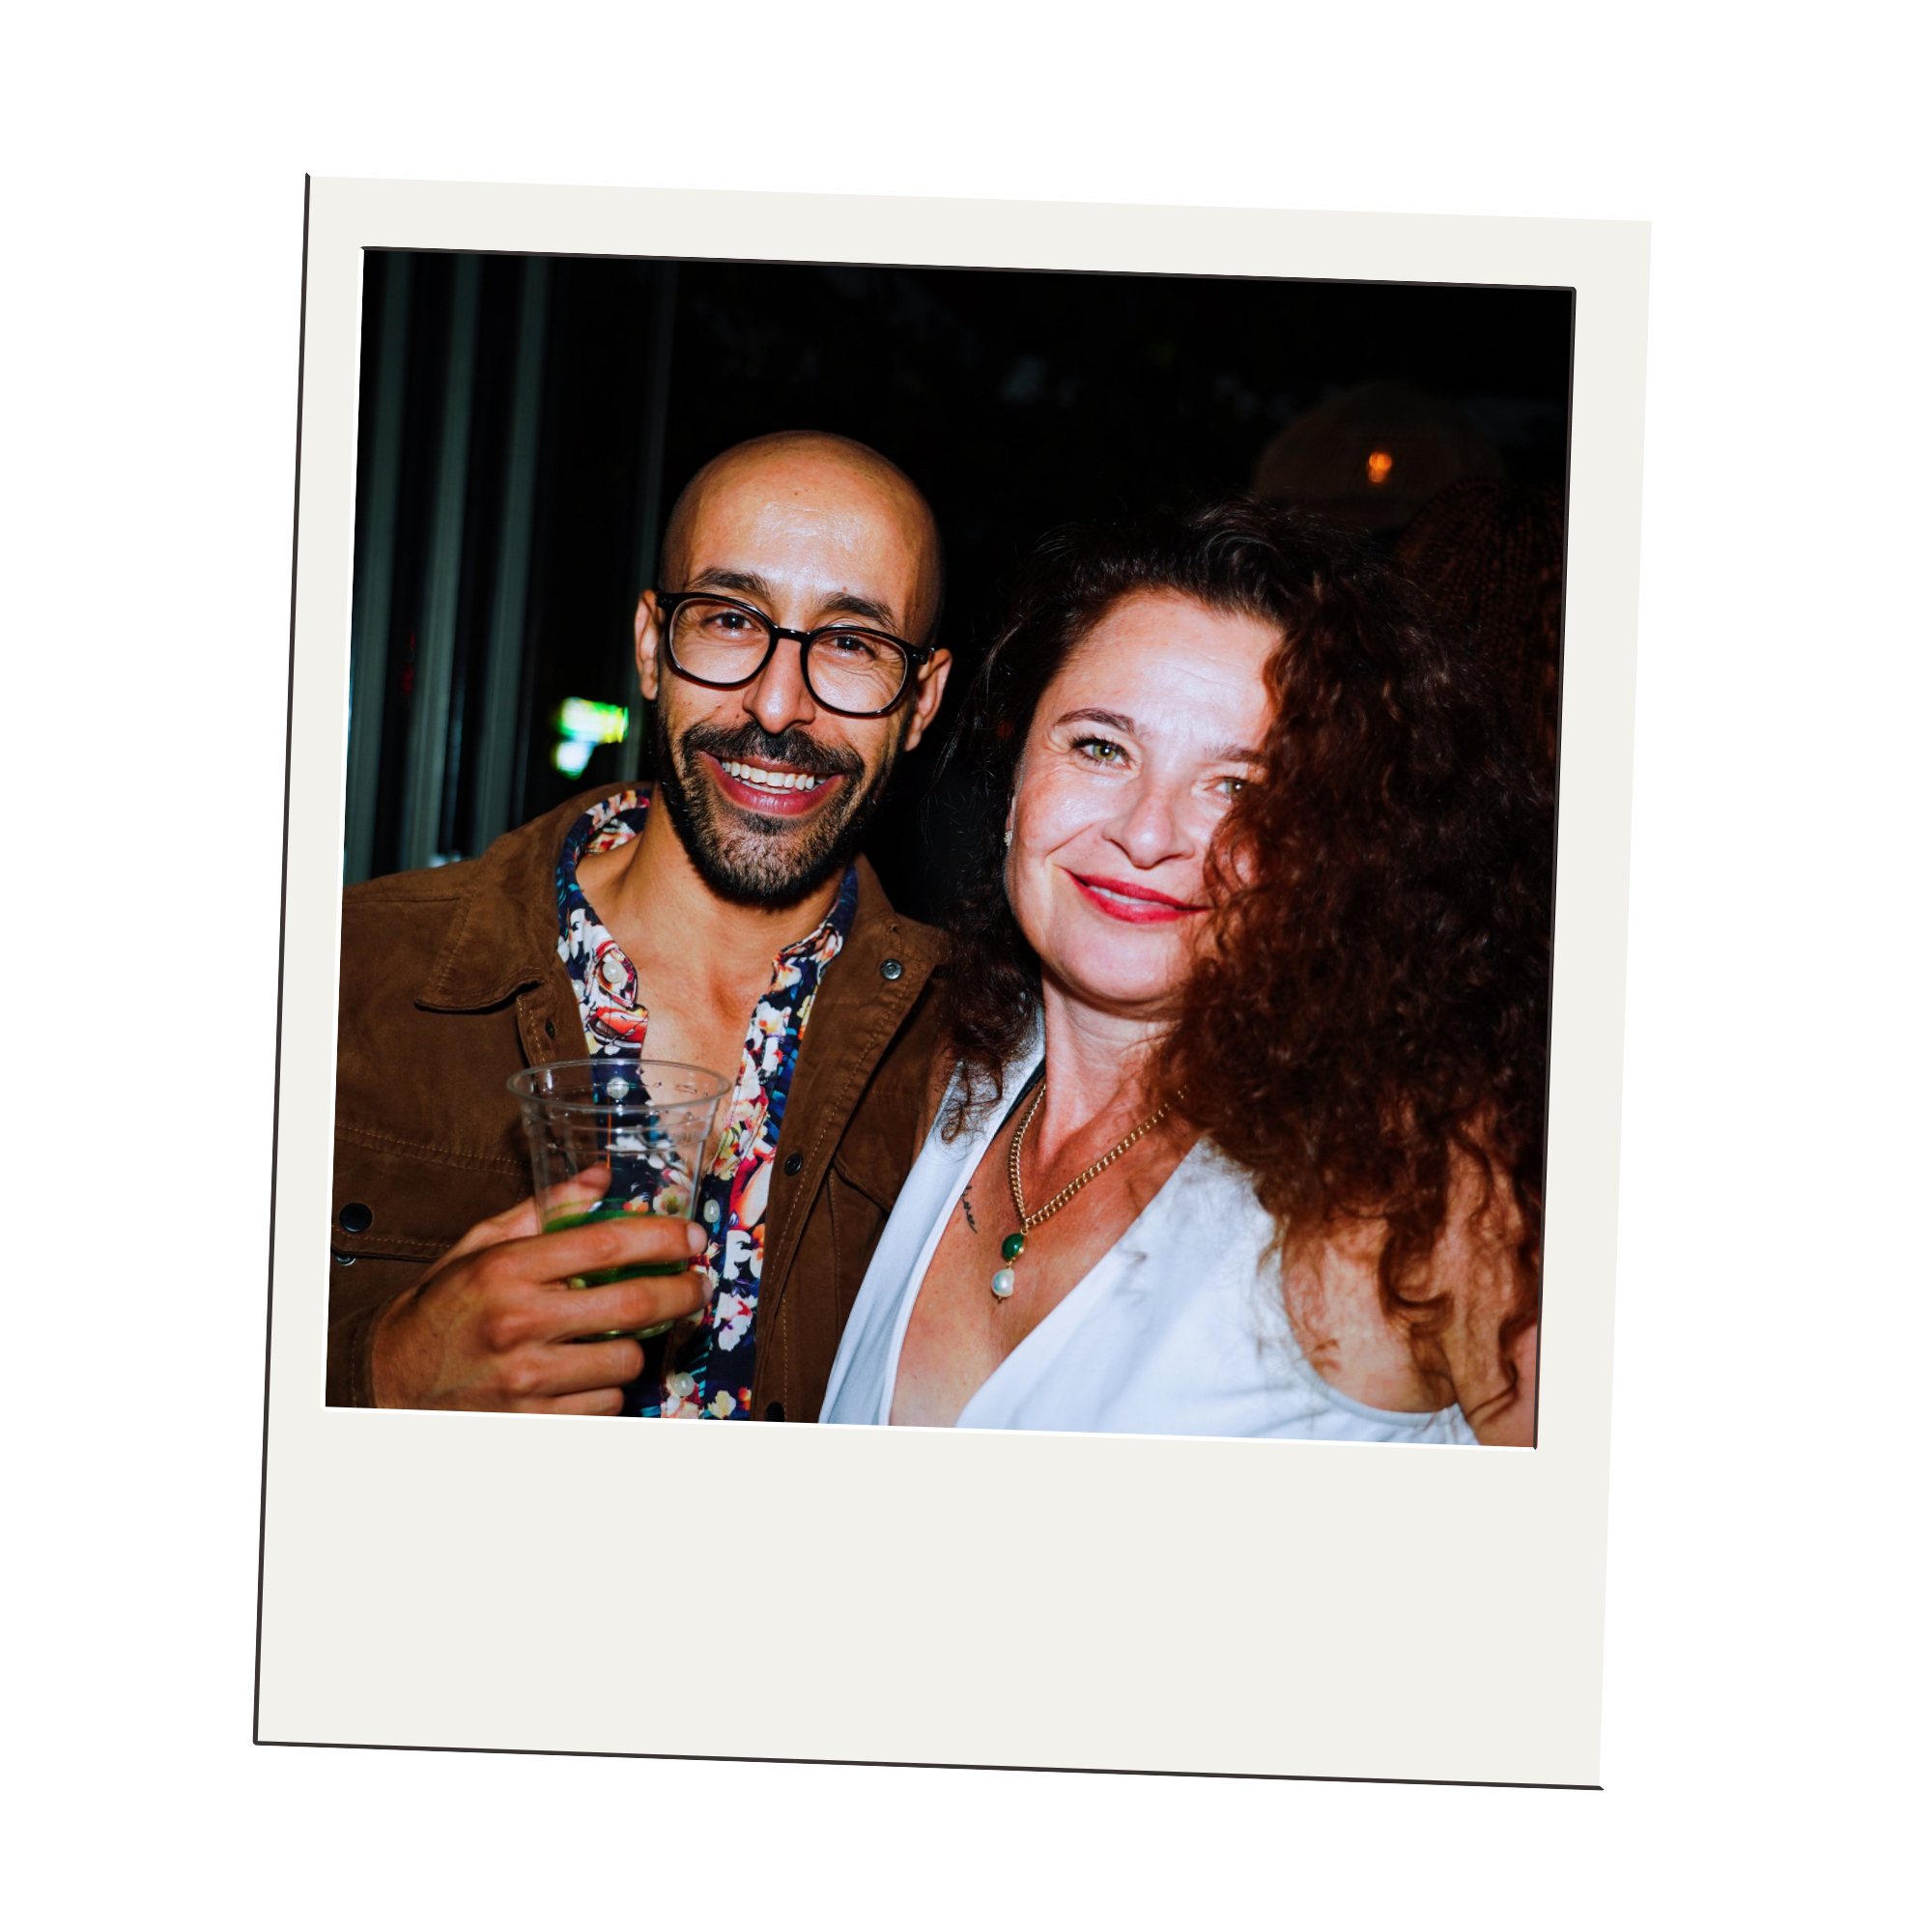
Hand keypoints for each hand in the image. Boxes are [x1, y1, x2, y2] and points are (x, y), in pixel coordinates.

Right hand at [370, 1174, 709, 1413]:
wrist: (390, 1383)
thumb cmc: (441, 1309)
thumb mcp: (480, 1246)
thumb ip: (544, 1210)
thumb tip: (601, 1178)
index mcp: (506, 1270)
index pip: (607, 1243)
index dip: (663, 1237)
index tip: (693, 1236)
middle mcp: (520, 1324)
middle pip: (634, 1306)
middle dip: (683, 1292)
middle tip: (698, 1285)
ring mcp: (527, 1380)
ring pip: (627, 1363)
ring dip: (634, 1349)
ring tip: (613, 1339)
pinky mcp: (534, 1423)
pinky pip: (606, 1405)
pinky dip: (605, 1391)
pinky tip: (585, 1377)